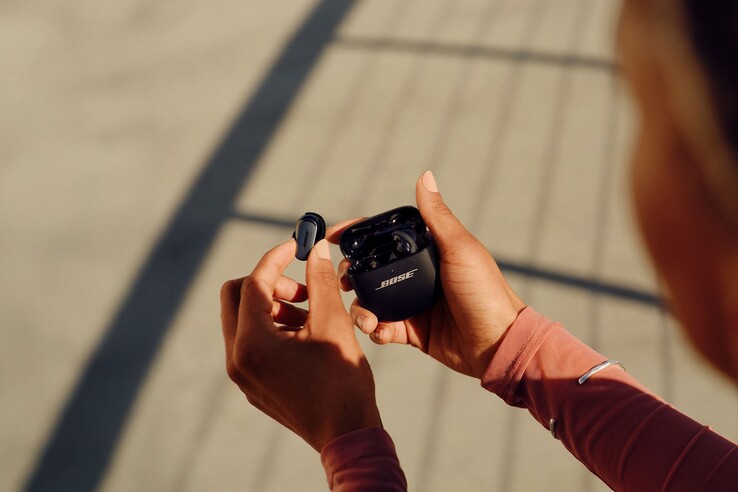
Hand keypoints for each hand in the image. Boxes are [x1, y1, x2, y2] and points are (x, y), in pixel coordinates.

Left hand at [220, 239, 381, 451]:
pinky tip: (306, 334)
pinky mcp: (253, 383)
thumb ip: (320, 281)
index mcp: (251, 343)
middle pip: (236, 298)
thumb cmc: (341, 382)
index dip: (276, 258)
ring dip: (274, 306)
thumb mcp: (333, 323)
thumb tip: (315, 249)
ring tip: (311, 313)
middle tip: (303, 288)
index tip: (297, 246)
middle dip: (270, 283)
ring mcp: (242, 374)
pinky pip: (251, 343)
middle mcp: (237, 359)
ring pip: (244, 320)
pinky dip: (273, 328)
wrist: (346, 434)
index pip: (253, 283)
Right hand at [331, 172, 526, 378]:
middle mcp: (416, 275)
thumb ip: (437, 217)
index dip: (357, 234)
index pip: (384, 237)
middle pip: (371, 270)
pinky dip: (375, 329)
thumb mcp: (460, 249)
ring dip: (360, 308)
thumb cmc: (486, 291)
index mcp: (427, 251)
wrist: (498, 344)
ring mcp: (413, 304)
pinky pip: (383, 328)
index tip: (333, 235)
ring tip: (364, 317)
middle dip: (351, 274)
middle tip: (343, 281)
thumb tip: (425, 175)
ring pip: (371, 301)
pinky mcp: (412, 332)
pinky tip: (379, 330)